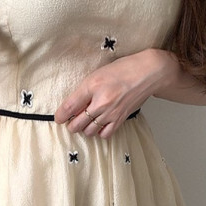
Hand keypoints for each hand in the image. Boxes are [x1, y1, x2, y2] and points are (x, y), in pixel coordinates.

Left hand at [54, 48, 180, 138]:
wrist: (147, 73)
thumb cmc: (122, 70)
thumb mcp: (98, 74)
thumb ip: (84, 90)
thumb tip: (73, 106)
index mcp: (92, 86)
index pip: (69, 107)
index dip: (60, 115)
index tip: (59, 118)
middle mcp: (100, 102)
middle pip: (77, 124)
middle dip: (71, 124)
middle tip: (72, 121)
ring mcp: (111, 113)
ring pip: (89, 131)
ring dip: (84, 129)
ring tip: (86, 122)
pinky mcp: (121, 119)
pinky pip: (105, 134)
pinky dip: (99, 132)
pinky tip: (99, 125)